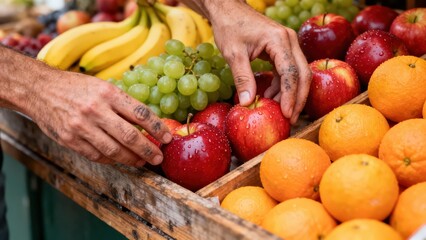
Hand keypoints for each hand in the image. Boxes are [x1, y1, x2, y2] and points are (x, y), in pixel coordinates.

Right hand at [30, 71, 171, 166]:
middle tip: (158, 158)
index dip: (158, 128)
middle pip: (130, 136)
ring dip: (132, 159)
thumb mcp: (102, 87)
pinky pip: (96, 156)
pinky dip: (111, 160)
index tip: (167, 138)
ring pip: (114, 151)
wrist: (39, 89)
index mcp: (108, 93)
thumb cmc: (76, 88)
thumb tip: (147, 124)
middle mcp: (95, 110)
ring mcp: (81, 126)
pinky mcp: (69, 140)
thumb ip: (122, 105)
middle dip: (148, 150)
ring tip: (142, 161)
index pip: (140, 113)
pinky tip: (120, 159)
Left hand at [209, 2, 311, 123]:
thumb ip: (242, 78)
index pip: (291, 72)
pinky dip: (282, 86)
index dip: (290, 95)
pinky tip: (271, 96)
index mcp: (279, 40)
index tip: (286, 114)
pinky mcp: (283, 49)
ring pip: (298, 74)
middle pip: (303, 74)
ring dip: (290, 94)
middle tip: (290, 119)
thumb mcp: (233, 54)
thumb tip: (247, 103)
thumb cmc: (230, 27)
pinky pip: (289, 70)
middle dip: (297, 99)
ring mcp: (288, 44)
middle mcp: (289, 41)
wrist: (229, 9)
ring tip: (276, 110)